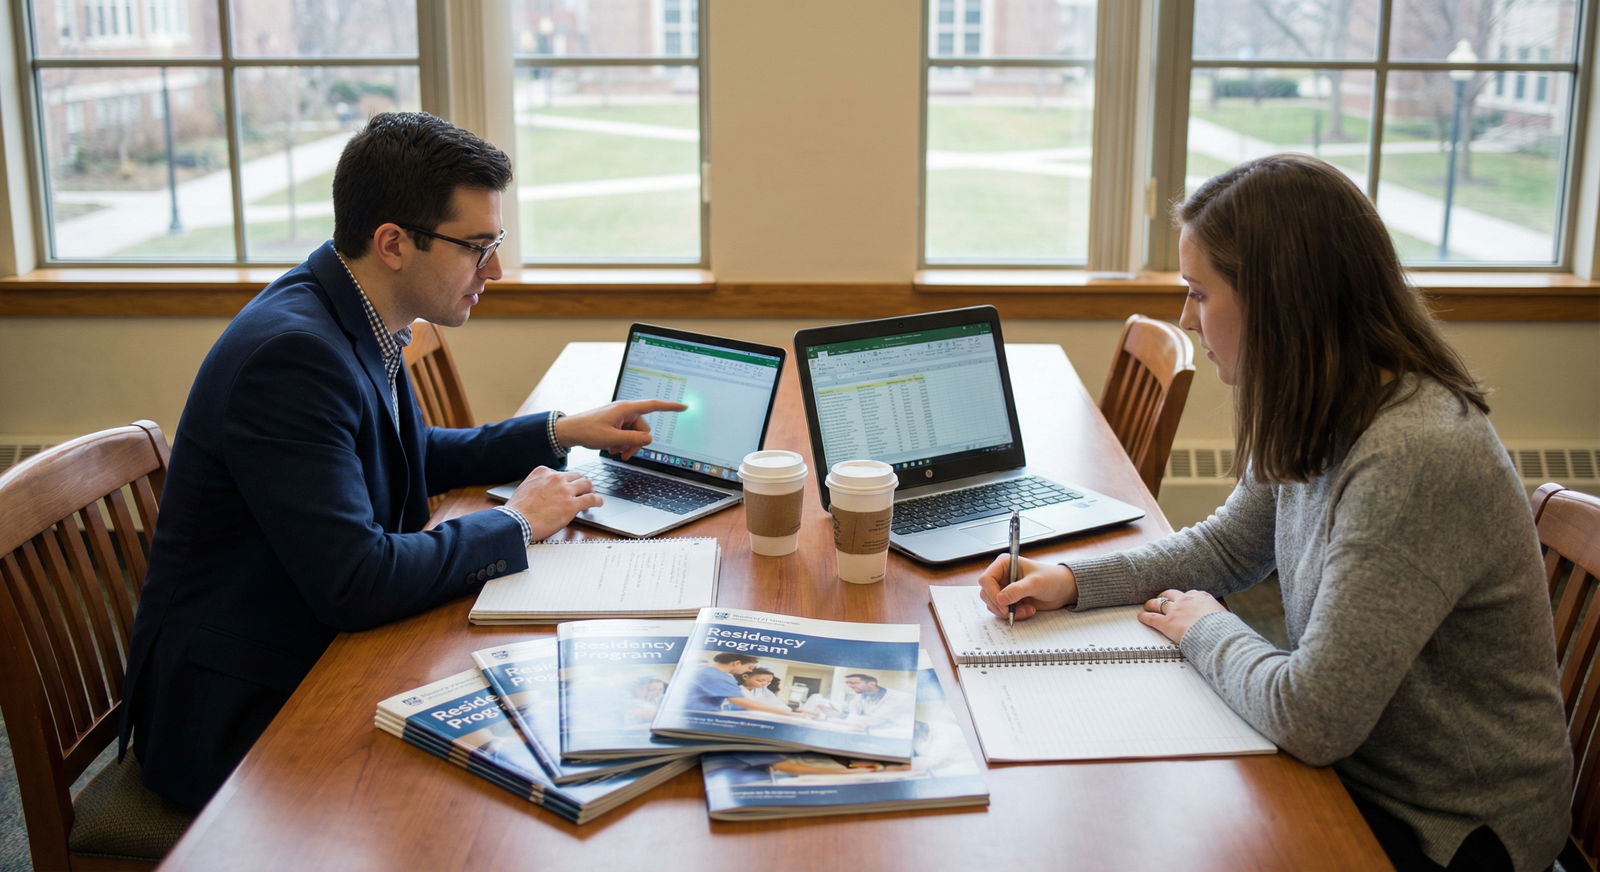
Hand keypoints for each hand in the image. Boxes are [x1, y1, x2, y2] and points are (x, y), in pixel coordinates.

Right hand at [504, 466, 602, 539]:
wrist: (516, 521)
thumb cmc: (517, 510)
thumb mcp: (525, 488)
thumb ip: (538, 485)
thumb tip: (544, 491)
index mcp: (543, 472)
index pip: (561, 473)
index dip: (567, 481)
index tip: (568, 486)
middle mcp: (556, 478)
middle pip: (576, 476)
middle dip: (580, 483)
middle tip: (584, 489)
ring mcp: (565, 490)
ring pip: (586, 484)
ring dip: (591, 489)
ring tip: (593, 494)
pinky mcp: (572, 504)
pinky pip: (591, 499)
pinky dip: (598, 500)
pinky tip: (599, 502)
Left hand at [555, 400, 688, 459]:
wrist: (569, 431)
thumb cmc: (587, 431)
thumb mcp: (612, 439)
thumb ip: (633, 439)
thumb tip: (649, 439)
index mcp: (626, 409)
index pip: (653, 406)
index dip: (670, 407)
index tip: (683, 407)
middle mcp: (625, 411)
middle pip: (643, 427)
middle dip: (636, 442)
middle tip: (623, 454)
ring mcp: (620, 417)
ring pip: (635, 433)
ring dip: (627, 444)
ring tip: (614, 451)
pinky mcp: (615, 423)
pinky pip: (627, 434)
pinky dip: (622, 442)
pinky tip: (611, 448)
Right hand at [976, 554, 1076, 620]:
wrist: (1063, 590)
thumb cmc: (1051, 579)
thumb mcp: (1035, 583)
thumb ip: (1017, 590)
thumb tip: (1000, 599)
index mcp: (1004, 564)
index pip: (986, 579)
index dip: (992, 593)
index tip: (1004, 604)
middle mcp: (1001, 576)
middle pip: (986, 593)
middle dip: (1000, 605)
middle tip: (1013, 611)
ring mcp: (1004, 589)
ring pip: (993, 604)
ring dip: (1008, 611)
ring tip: (1026, 610)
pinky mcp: (1009, 600)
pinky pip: (1002, 611)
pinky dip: (1013, 614)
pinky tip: (1027, 610)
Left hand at [1137, 589, 1225, 643]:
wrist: (1217, 634)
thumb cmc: (1224, 628)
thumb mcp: (1226, 616)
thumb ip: (1222, 614)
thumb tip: (1227, 617)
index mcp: (1202, 597)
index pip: (1189, 594)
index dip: (1183, 598)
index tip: (1182, 600)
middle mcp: (1186, 600)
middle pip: (1170, 594)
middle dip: (1164, 596)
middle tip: (1161, 599)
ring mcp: (1175, 610)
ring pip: (1158, 603)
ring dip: (1151, 604)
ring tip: (1147, 606)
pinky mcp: (1167, 623)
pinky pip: (1152, 618)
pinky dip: (1145, 617)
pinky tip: (1141, 616)